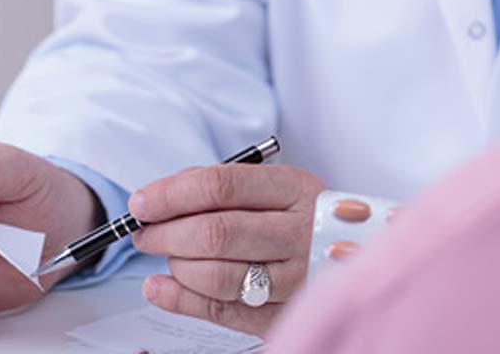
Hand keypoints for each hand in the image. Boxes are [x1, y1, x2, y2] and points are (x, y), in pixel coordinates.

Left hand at [129, 164, 325, 336]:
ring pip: (216, 275)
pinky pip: (221, 311)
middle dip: (165, 232)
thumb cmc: (301, 215)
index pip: (222, 186)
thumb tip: (159, 198)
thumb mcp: (277, 186)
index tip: (142, 202)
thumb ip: (222, 186)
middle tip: (144, 232)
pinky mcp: (283, 313)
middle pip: (215, 232)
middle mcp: (300, 233)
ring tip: (166, 255)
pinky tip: (159, 287)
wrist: (356, 251)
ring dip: (175, 265)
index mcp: (297, 189)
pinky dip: (179, 300)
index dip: (172, 194)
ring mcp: (295, 278)